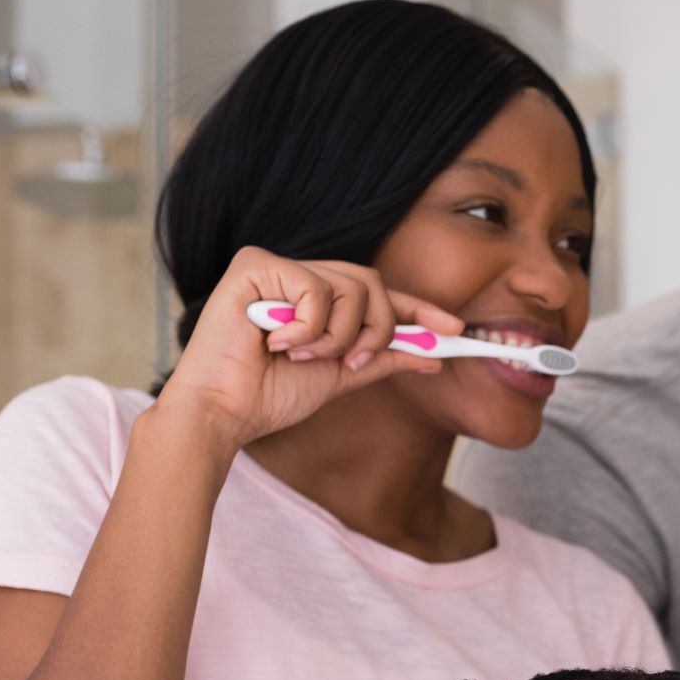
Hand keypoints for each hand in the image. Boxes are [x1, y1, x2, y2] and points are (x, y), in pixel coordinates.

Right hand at [154, 247, 464, 455]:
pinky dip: (308, 327)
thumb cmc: (269, 396)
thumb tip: (432, 353)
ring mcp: (275, 267)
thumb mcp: (340, 375)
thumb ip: (382, 359)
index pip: (377, 293)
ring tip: (301, 355)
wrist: (225, 413)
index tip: (454, 330)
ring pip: (350, 286)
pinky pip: (315, 288)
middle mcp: (296, 276)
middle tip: (353, 358)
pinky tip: (276, 343)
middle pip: (371, 283)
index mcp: (315, 299)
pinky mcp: (254, 266)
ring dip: (338, 335)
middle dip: (377, 327)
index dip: (417, 308)